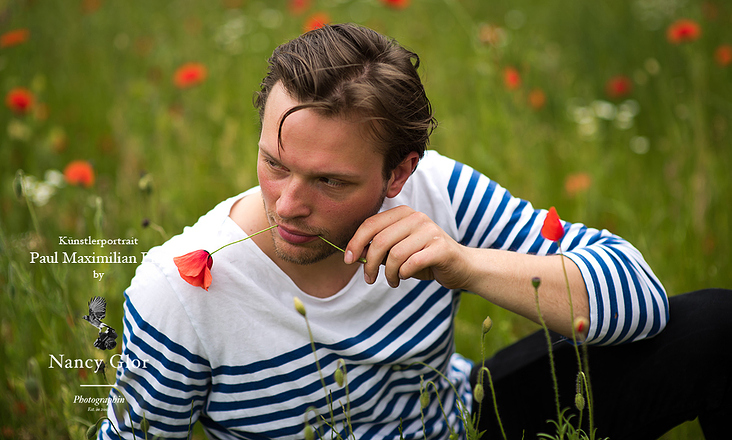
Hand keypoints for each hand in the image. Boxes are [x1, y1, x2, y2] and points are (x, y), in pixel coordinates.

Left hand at [344, 205, 469, 288]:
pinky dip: (403, 274)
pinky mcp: (441, 248)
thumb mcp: (398, 251)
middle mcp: (416, 218)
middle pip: (380, 241)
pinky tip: (405, 277)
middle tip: (369, 279)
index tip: (348, 259)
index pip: (370, 224)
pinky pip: (412, 263)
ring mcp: (430, 231)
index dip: (355, 242)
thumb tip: (355, 254)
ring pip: (395, 255)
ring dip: (388, 274)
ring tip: (392, 280)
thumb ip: (379, 249)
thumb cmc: (424, 258)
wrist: (461, 266)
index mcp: (403, 214)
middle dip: (369, 264)